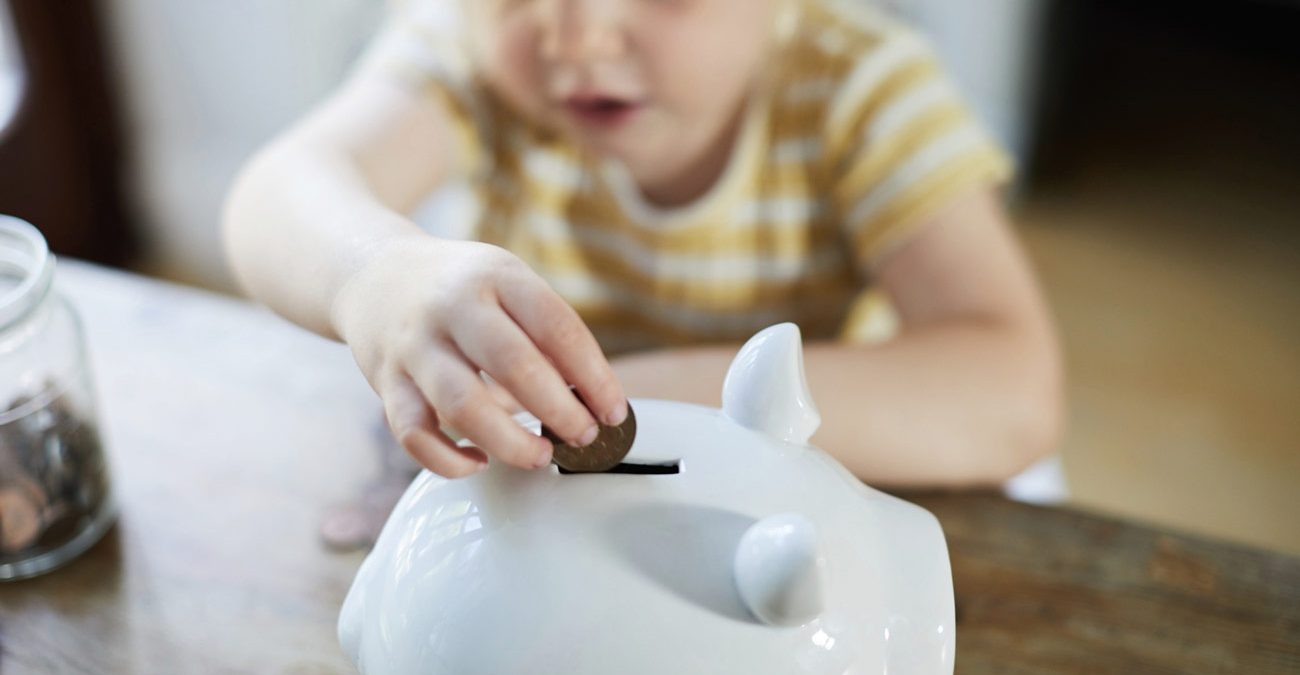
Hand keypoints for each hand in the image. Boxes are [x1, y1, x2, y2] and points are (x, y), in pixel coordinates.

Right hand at [331, 234, 626, 477]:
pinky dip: (448, 460)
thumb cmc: (459, 289)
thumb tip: (593, 399)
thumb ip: (545, 334)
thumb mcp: (506, 285)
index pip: (557, 327)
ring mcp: (415, 345)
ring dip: (509, 441)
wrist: (374, 275)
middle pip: (514, 365)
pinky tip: (478, 462)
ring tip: (539, 455)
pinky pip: (413, 433)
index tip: (613, 411)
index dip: (594, 376)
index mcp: (496, 276)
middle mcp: (452, 306)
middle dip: (560, 411)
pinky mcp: (386, 382)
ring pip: (462, 405)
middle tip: (583, 435)